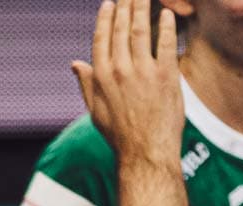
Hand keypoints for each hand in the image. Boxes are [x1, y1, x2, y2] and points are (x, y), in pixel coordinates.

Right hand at [73, 0, 183, 167]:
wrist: (146, 153)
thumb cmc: (120, 136)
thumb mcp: (95, 110)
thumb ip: (87, 83)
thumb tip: (75, 63)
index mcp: (101, 75)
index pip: (101, 38)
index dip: (105, 18)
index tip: (109, 4)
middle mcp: (120, 69)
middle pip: (121, 29)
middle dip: (125, 6)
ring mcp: (143, 72)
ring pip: (141, 31)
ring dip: (143, 9)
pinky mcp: (166, 77)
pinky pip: (166, 45)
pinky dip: (166, 27)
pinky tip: (167, 15)